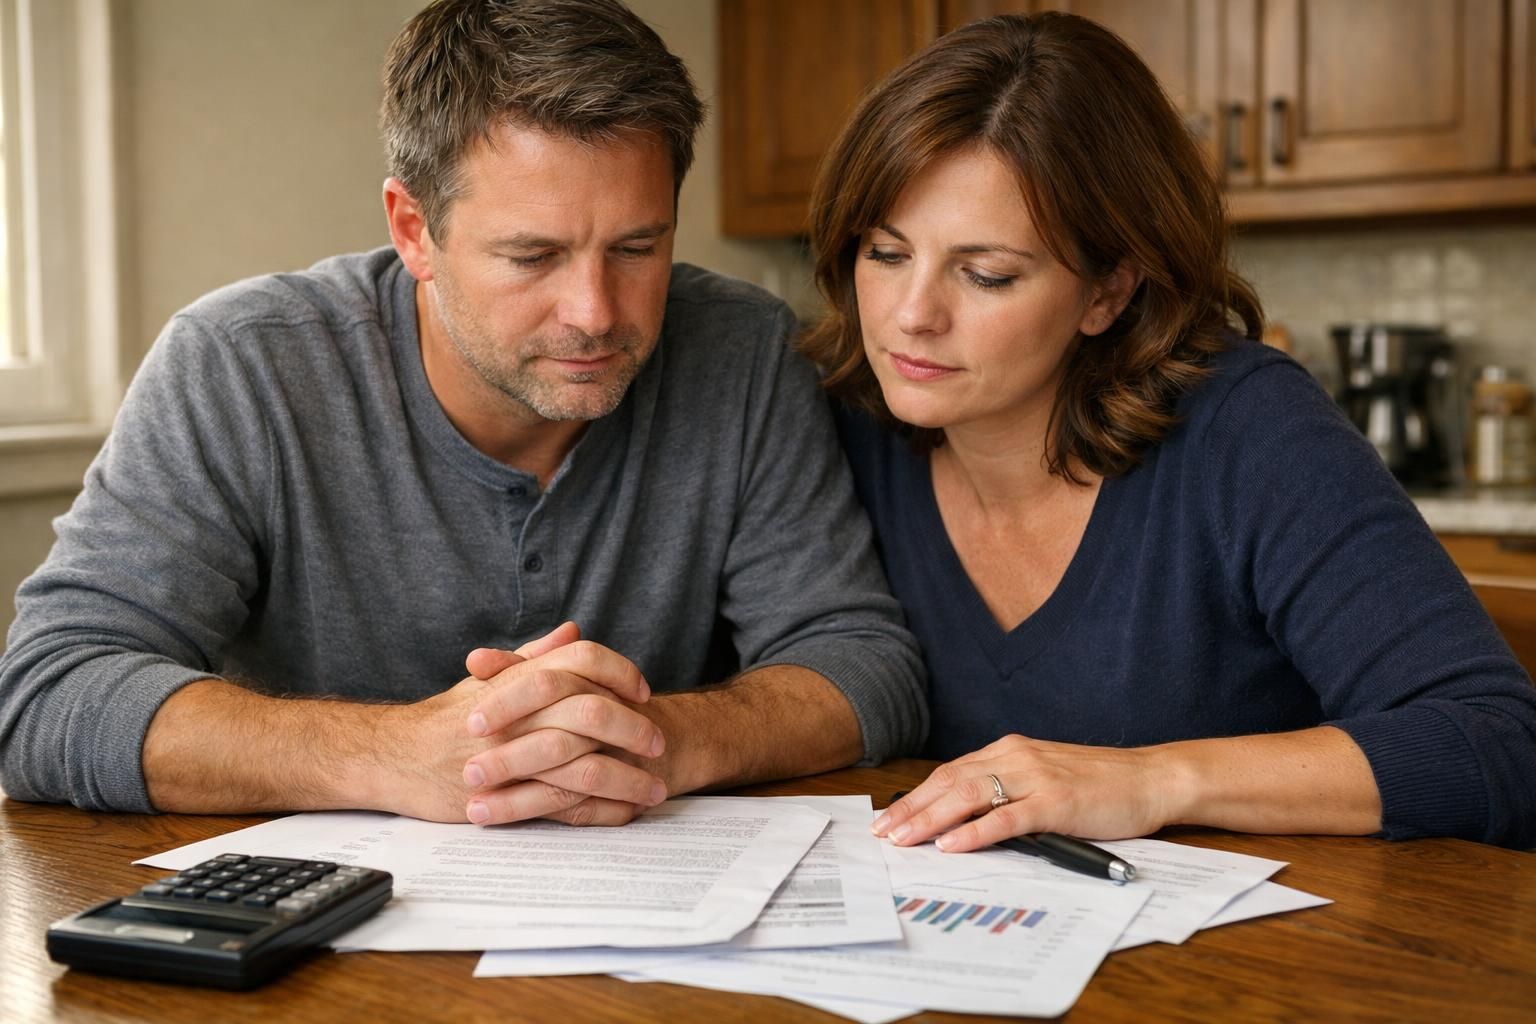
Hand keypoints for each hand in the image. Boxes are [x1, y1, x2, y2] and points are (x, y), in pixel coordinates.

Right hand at [368, 622, 664, 825]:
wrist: (394, 757)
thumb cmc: (445, 718)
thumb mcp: (488, 679)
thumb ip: (534, 656)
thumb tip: (574, 631)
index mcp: (518, 678)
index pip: (582, 659)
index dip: (620, 672)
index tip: (642, 692)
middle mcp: (518, 712)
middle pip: (593, 711)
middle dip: (634, 730)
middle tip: (658, 744)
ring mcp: (511, 755)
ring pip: (584, 764)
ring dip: (627, 778)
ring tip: (655, 788)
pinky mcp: (505, 796)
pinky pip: (565, 805)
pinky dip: (602, 811)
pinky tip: (625, 813)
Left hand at [870, 734, 1181, 850]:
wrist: (1152, 778)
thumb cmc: (1101, 785)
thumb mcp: (1045, 779)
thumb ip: (1009, 791)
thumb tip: (967, 817)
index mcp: (1010, 751)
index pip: (950, 773)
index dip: (917, 796)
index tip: (890, 817)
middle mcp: (1016, 757)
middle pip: (950, 782)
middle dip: (911, 809)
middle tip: (882, 833)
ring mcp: (1036, 778)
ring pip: (969, 796)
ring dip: (930, 819)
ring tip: (903, 840)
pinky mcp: (1056, 803)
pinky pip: (1006, 818)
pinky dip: (974, 832)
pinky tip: (950, 845)